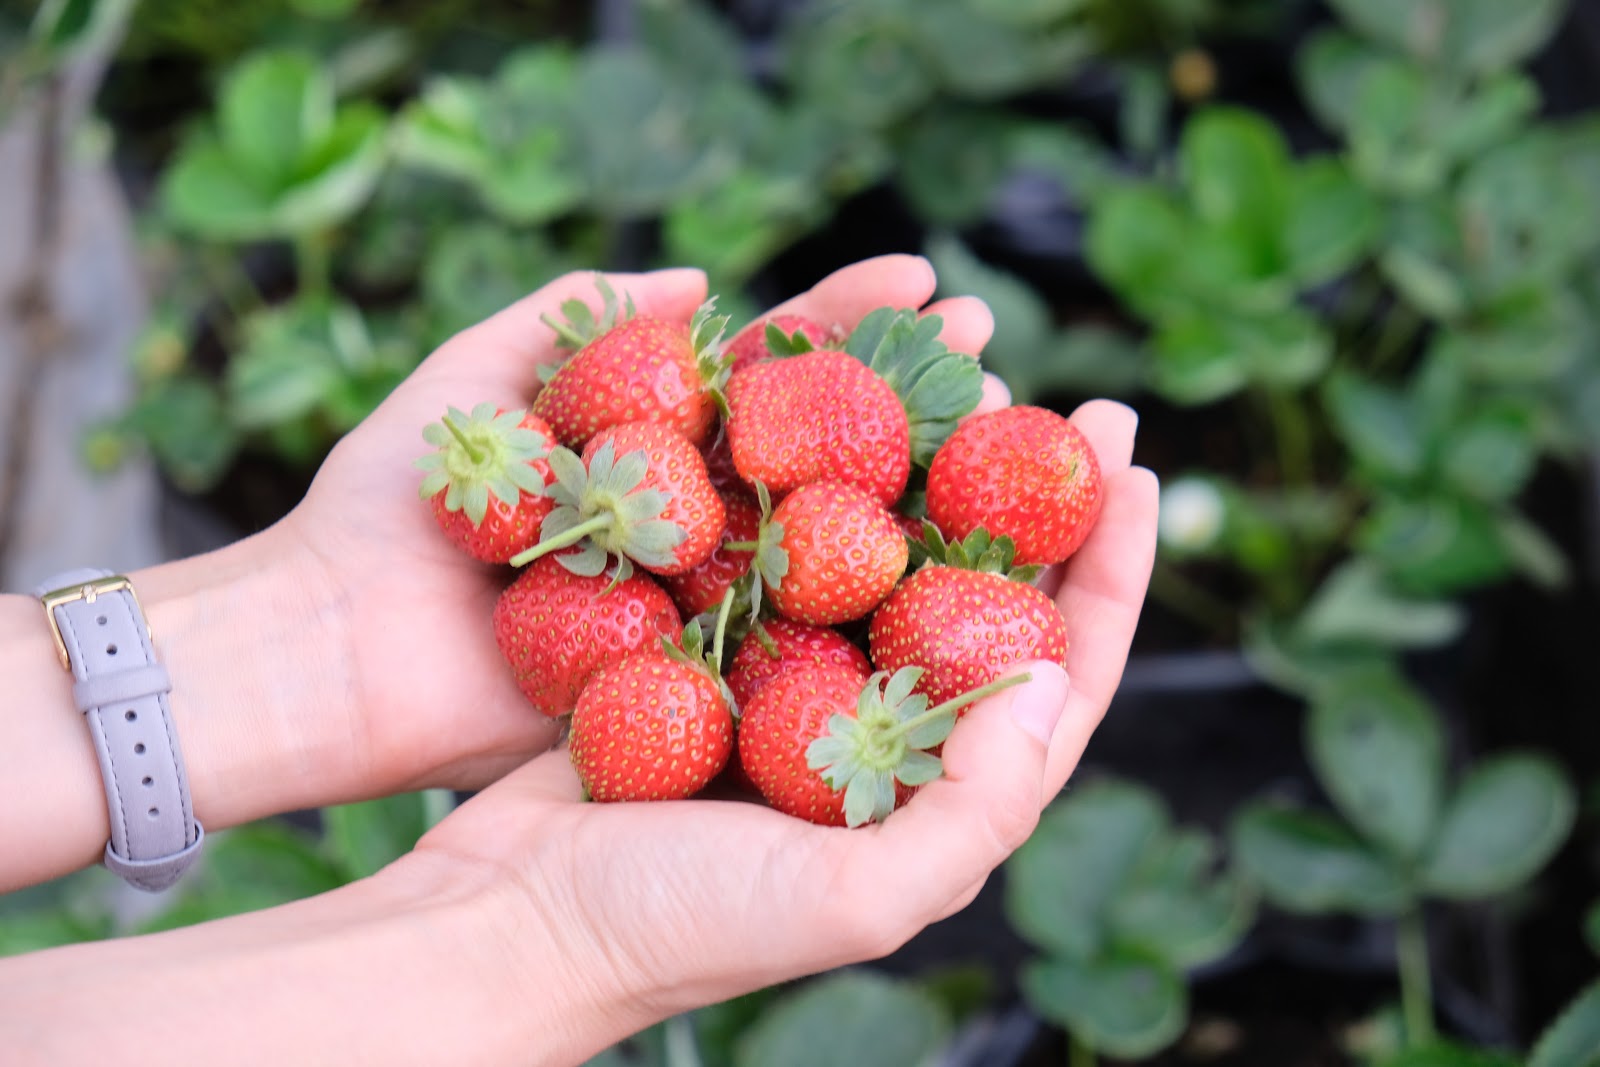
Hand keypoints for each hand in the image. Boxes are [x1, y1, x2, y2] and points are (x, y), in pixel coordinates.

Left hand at [277, 254, 1035, 802]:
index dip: (847, 323)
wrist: (327, 653)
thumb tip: (700, 276)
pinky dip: (859, 608)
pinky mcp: (687, 680)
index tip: (925, 280)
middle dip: (908, 393)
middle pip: (817, 446)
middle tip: (992, 348)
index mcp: (646, 444)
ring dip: (910, 487)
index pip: (769, 372)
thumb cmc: (381, 510)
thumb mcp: (466, 383)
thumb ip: (571, 315)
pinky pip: (784, 640)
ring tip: (1003, 434)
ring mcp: (696, 600)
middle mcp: (690, 519)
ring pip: (821, 539)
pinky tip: (943, 569)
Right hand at [389, 269, 1157, 1059]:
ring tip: (971, 379)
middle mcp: (883, 736)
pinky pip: (790, 549)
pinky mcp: (719, 649)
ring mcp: (800, 685)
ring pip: (895, 555)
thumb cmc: (676, 925)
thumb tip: (1053, 676)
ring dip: (940, 471)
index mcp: (936, 798)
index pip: (1059, 675)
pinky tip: (837, 413)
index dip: (1111, 575)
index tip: (1139, 470)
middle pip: (990, 601)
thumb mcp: (851, 900)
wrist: (510, 917)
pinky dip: (819, 483)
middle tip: (1077, 399)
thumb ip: (972, 810)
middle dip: (1044, 501)